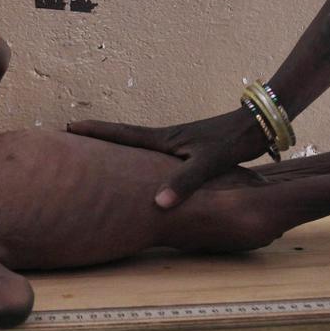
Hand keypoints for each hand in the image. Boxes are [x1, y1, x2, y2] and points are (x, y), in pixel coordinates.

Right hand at [67, 107, 269, 208]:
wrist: (259, 125)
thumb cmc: (234, 141)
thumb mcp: (208, 162)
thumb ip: (184, 182)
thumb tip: (158, 204)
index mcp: (165, 140)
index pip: (123, 134)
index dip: (96, 132)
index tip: (70, 126)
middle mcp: (167, 140)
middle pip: (124, 139)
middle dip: (99, 140)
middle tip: (72, 138)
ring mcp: (178, 146)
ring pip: (139, 150)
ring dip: (117, 151)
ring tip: (97, 158)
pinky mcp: (190, 152)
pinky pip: (156, 159)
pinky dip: (141, 162)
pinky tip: (142, 174)